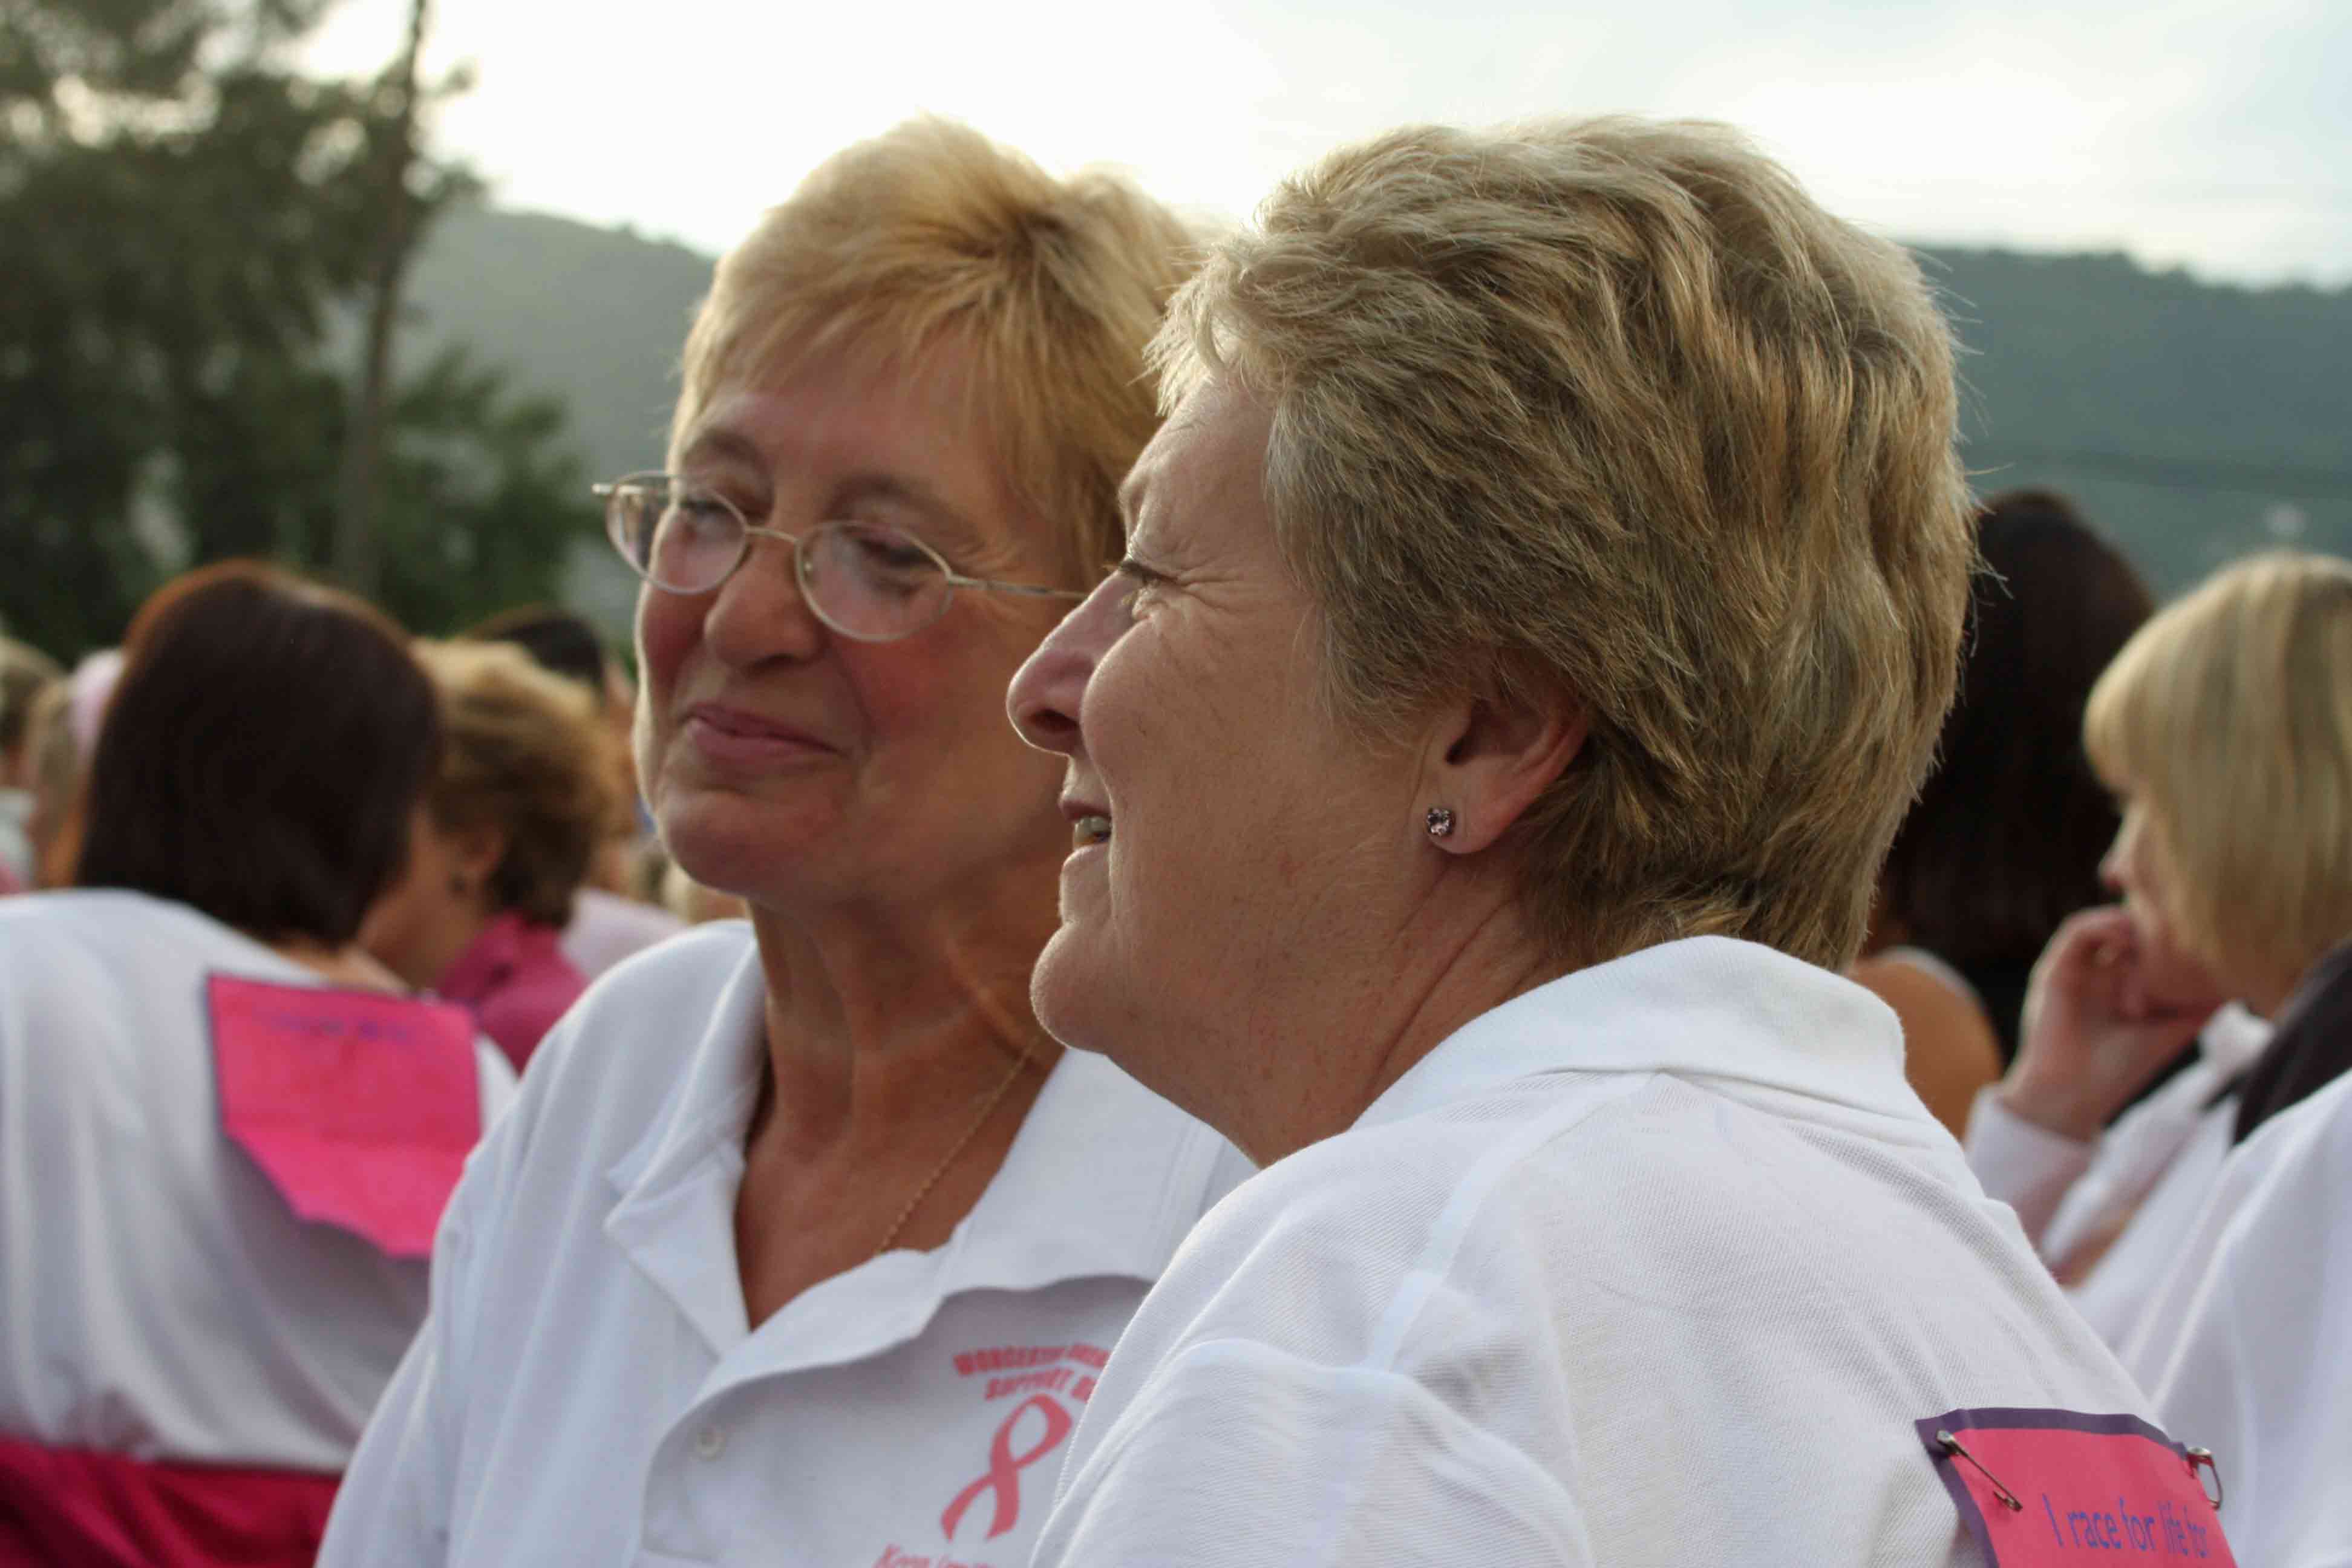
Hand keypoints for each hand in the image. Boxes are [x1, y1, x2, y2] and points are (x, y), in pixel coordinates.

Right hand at [2002, 907, 2224, 1142]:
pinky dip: (2102, 924)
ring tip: (2153, 932)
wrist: (2077, 1094)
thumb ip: (2200, 1004)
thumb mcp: (2174, 1030)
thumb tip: (2238, 979)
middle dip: (2152, 921)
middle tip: (2176, 926)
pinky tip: (2126, 935)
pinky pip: (2077, 931)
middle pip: (2128, 926)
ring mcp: (2078, 969)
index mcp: (2126, 985)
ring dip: (2129, 921)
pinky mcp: (2054, 969)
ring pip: (2103, 922)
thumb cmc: (2124, 1068)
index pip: (2148, 942)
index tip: (2197, 936)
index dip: (2169, 933)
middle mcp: (2101, 973)